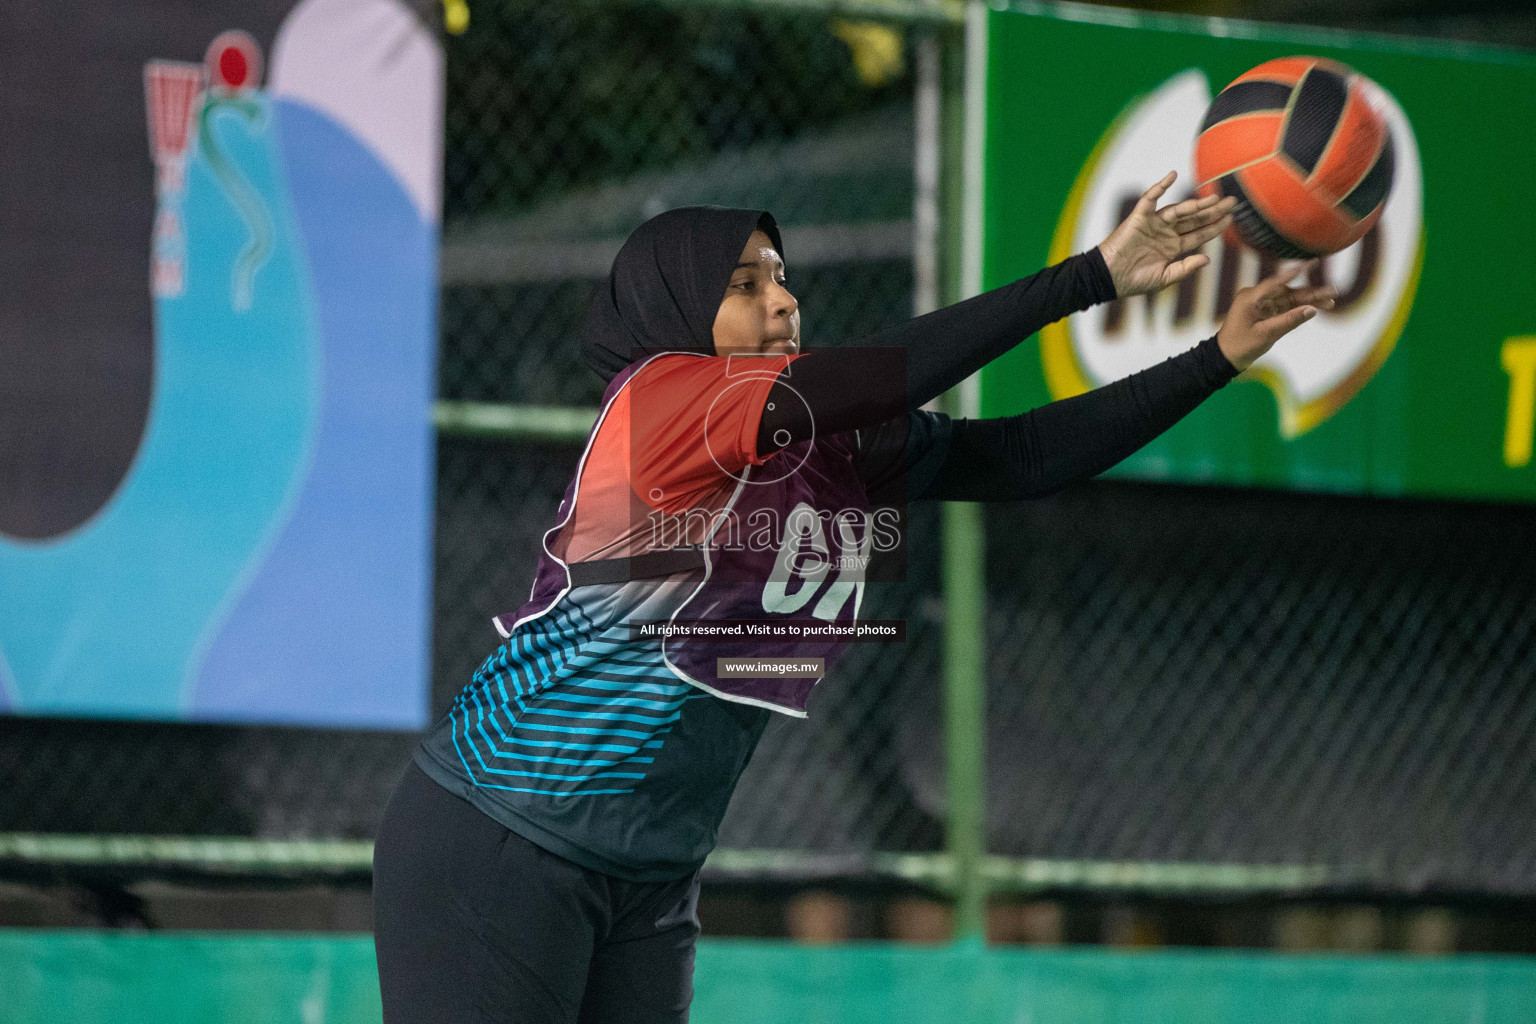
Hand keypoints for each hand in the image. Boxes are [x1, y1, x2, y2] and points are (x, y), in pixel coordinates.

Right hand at [1097, 171, 1235, 297]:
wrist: (1108, 278)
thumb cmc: (1133, 281)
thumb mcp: (1164, 278)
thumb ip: (1185, 268)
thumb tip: (1208, 259)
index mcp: (1173, 247)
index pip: (1199, 233)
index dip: (1216, 226)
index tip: (1231, 219)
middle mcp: (1166, 232)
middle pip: (1194, 219)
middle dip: (1214, 210)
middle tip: (1233, 201)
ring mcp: (1154, 223)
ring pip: (1179, 210)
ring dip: (1196, 203)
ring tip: (1215, 198)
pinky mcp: (1139, 217)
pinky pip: (1150, 199)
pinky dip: (1160, 186)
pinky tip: (1172, 175)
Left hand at [1216, 261, 1337, 372]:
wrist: (1225, 357)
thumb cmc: (1241, 346)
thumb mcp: (1266, 335)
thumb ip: (1289, 321)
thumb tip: (1312, 310)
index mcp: (1250, 298)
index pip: (1276, 282)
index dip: (1295, 272)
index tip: (1311, 263)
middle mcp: (1256, 296)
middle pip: (1288, 291)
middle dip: (1311, 292)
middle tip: (1333, 291)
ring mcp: (1261, 303)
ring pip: (1289, 299)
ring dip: (1309, 300)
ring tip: (1331, 301)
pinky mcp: (1265, 311)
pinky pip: (1285, 307)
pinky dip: (1300, 308)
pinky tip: (1317, 307)